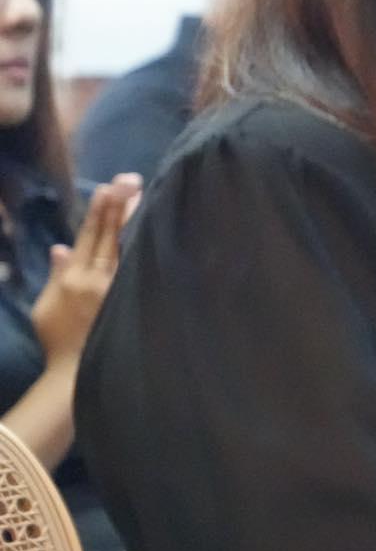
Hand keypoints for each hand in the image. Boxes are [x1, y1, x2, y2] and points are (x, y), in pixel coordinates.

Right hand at [34, 174, 140, 366]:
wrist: (75, 370)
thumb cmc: (58, 338)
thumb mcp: (47, 306)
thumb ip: (58, 274)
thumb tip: (61, 246)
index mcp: (74, 278)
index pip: (88, 237)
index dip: (98, 212)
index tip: (106, 188)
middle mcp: (98, 279)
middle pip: (111, 236)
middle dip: (120, 207)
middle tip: (130, 180)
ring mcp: (116, 290)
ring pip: (127, 248)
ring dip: (134, 221)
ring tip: (143, 196)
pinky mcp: (131, 300)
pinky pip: (138, 267)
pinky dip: (143, 247)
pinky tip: (153, 230)